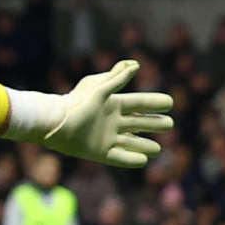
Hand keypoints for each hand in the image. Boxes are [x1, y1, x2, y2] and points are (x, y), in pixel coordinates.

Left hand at [11, 59, 174, 168]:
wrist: (54, 123)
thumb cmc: (75, 103)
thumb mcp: (98, 88)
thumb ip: (116, 78)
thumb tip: (135, 64)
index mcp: (113, 105)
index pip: (140, 103)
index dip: (154, 103)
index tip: (170, 102)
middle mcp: (112, 122)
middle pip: (140, 123)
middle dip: (155, 124)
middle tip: (168, 124)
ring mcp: (107, 138)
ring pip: (132, 143)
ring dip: (145, 146)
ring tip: (157, 149)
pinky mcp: (99, 152)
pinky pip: (120, 158)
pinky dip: (131, 160)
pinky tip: (143, 160)